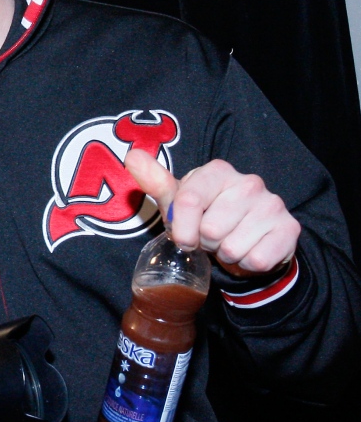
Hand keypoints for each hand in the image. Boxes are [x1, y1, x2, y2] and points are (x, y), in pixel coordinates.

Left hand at [124, 149, 299, 275]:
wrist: (247, 241)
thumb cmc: (206, 218)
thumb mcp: (177, 202)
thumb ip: (156, 182)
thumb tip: (132, 157)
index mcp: (218, 171)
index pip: (188, 201)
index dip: (181, 228)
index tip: (184, 236)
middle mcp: (249, 182)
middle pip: (209, 229)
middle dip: (206, 242)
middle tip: (212, 238)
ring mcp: (272, 204)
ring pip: (232, 247)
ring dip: (226, 254)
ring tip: (229, 242)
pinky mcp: (289, 229)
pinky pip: (256, 260)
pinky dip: (247, 264)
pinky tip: (249, 251)